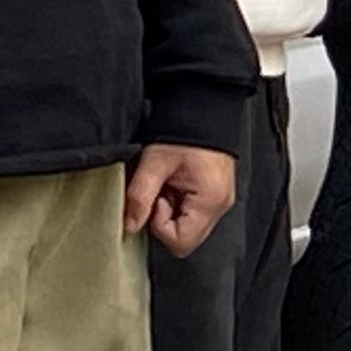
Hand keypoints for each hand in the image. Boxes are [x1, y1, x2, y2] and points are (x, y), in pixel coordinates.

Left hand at [125, 144, 236, 258]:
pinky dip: (179, 203)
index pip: (180, 241)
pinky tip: (175, 183)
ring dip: (171, 211)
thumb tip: (129, 225)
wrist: (204, 110)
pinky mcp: (216, 195)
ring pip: (189, 227)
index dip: (159, 225)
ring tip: (168, 184)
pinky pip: (194, 213)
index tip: (155, 199)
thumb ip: (139, 197)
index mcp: (210, 201)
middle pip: (187, 238)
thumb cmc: (184, 133)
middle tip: (160, 192)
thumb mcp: (154, 164)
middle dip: (165, 220)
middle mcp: (220, 206)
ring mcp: (220, 201)